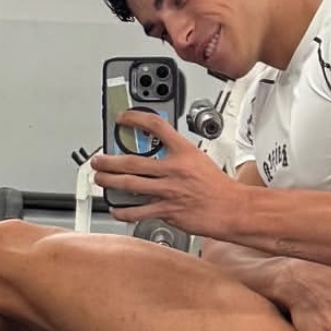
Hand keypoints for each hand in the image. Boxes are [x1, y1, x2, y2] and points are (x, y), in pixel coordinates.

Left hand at [90, 113, 238, 236]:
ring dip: (109, 182)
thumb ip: (177, 155)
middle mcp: (174, 169)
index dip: (136, 118)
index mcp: (184, 151)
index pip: (156, 126)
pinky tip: (116, 209)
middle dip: (109, 160)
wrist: (232, 209)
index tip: (123, 118)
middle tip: (98, 160)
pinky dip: (123, 211)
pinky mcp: (167, 211)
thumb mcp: (199, 158)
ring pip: (130, 185)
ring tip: (100, 179)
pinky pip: (138, 211)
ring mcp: (169, 191)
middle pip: (132, 161)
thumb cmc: (218, 187)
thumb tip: (155, 155)